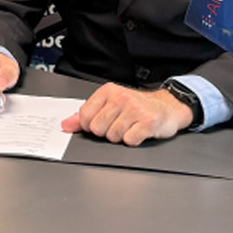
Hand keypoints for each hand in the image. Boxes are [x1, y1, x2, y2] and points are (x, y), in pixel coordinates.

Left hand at [60, 82, 192, 146]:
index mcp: (108, 91)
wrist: (167, 107)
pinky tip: (139, 131)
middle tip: (120, 124)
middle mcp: (121, 97)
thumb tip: (65, 125)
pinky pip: (129, 140)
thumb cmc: (136, 107)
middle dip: (107, 132)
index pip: (84, 116)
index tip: (101, 123)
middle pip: (97, 128)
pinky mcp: (148, 122)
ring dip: (121, 137)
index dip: (90, 126)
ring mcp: (135, 109)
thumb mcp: (110, 105)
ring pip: (113, 136)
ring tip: (130, 127)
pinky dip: (133, 140)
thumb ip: (85, 115)